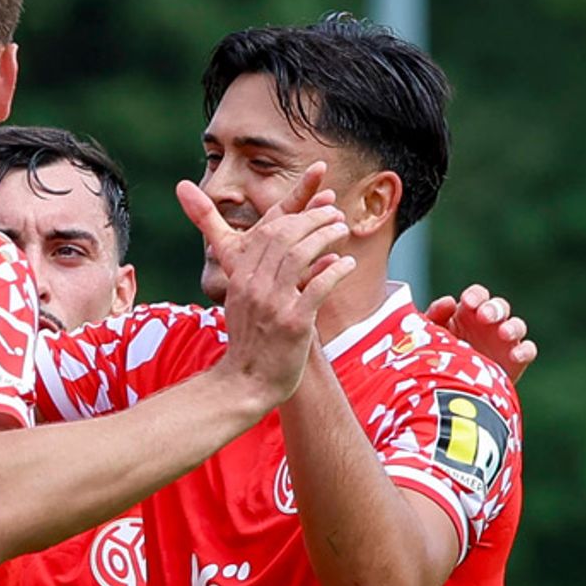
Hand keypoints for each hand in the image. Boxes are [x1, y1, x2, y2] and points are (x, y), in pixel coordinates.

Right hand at [179, 163, 354, 407]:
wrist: (245, 384)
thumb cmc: (250, 343)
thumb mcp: (241, 302)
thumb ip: (257, 274)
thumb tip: (281, 251)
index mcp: (239, 277)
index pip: (266, 231)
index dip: (293, 211)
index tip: (315, 200)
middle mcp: (252, 285)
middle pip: (284, 236)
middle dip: (313, 218)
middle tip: (335, 213)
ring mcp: (272, 303)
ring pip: (301, 254)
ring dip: (326, 236)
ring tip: (343, 230)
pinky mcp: (293, 323)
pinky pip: (319, 286)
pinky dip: (335, 269)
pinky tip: (346, 263)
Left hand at [428, 283, 534, 381]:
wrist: (447, 393)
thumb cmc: (437, 358)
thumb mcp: (428, 336)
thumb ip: (434, 316)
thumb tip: (449, 302)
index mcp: (467, 313)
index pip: (477, 296)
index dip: (475, 296)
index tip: (468, 303)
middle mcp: (488, 324)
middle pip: (499, 307)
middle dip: (493, 309)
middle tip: (485, 316)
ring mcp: (504, 341)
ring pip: (517, 325)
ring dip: (512, 327)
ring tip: (503, 334)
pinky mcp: (515, 361)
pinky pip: (527, 351)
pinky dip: (524, 351)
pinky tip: (514, 356)